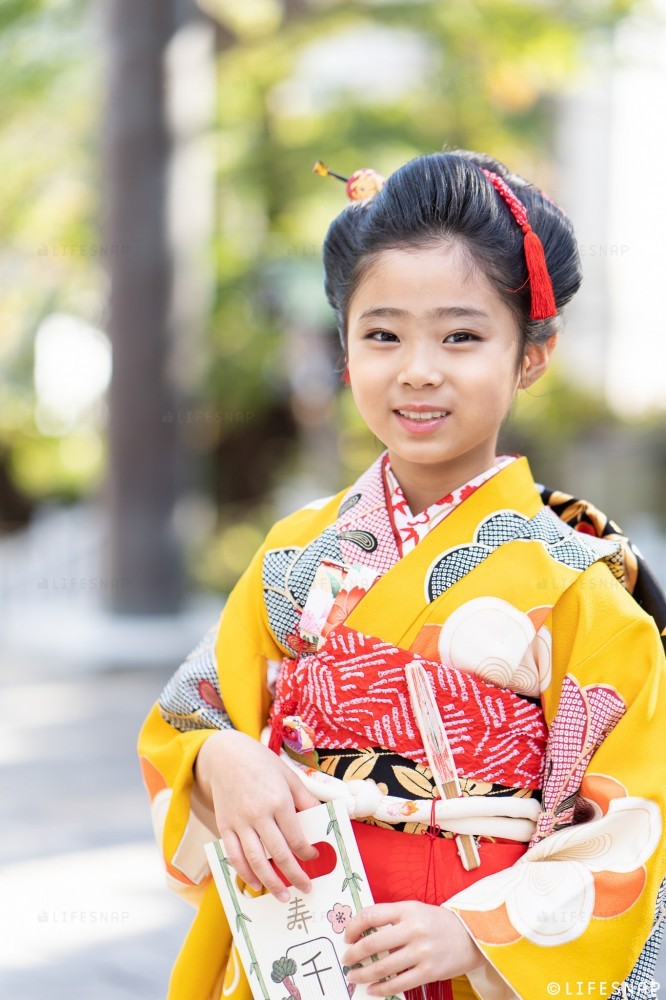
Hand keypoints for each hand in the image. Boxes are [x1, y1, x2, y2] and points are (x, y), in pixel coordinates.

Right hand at [194, 729, 319, 900]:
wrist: (226, 755)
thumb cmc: (262, 764)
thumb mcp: (289, 776)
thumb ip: (305, 800)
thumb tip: (322, 818)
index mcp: (279, 801)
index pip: (296, 838)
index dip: (307, 852)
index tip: (314, 857)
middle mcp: (259, 814)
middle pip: (279, 854)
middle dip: (295, 875)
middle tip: (305, 888)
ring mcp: (239, 822)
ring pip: (256, 860)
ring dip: (271, 882)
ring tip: (283, 896)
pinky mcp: (224, 826)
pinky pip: (234, 855)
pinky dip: (244, 873)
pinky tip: (255, 883)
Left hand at [342, 901, 483, 995]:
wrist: (470, 935)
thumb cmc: (437, 922)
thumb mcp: (414, 910)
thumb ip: (391, 918)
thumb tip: (362, 932)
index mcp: (407, 909)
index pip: (371, 915)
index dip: (353, 927)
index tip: (347, 936)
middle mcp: (413, 929)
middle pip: (373, 943)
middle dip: (354, 954)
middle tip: (346, 959)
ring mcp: (421, 951)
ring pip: (383, 967)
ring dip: (363, 973)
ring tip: (354, 975)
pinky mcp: (429, 972)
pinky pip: (398, 983)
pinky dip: (381, 988)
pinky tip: (372, 989)